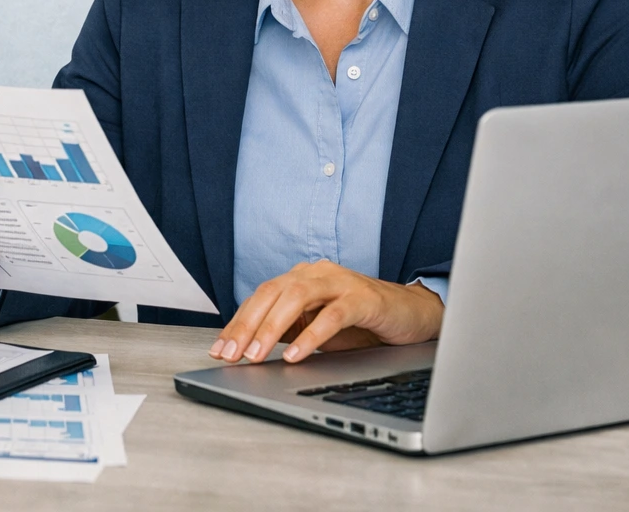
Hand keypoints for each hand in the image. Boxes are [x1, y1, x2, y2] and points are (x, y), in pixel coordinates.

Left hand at [209, 260, 443, 363]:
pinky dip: (311, 336)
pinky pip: (332, 315)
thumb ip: (287, 331)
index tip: (219, 350)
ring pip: (296, 298)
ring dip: (271, 328)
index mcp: (301, 278)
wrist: (410, 314)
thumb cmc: (360, 321)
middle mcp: (316, 274)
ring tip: (256, 354)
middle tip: (231, 354)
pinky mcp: (363, 297)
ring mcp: (340, 282)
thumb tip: (249, 350)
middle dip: (246, 325)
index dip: (237, 323)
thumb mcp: (316, 327)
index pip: (260, 297)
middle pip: (271, 293)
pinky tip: (295, 355)